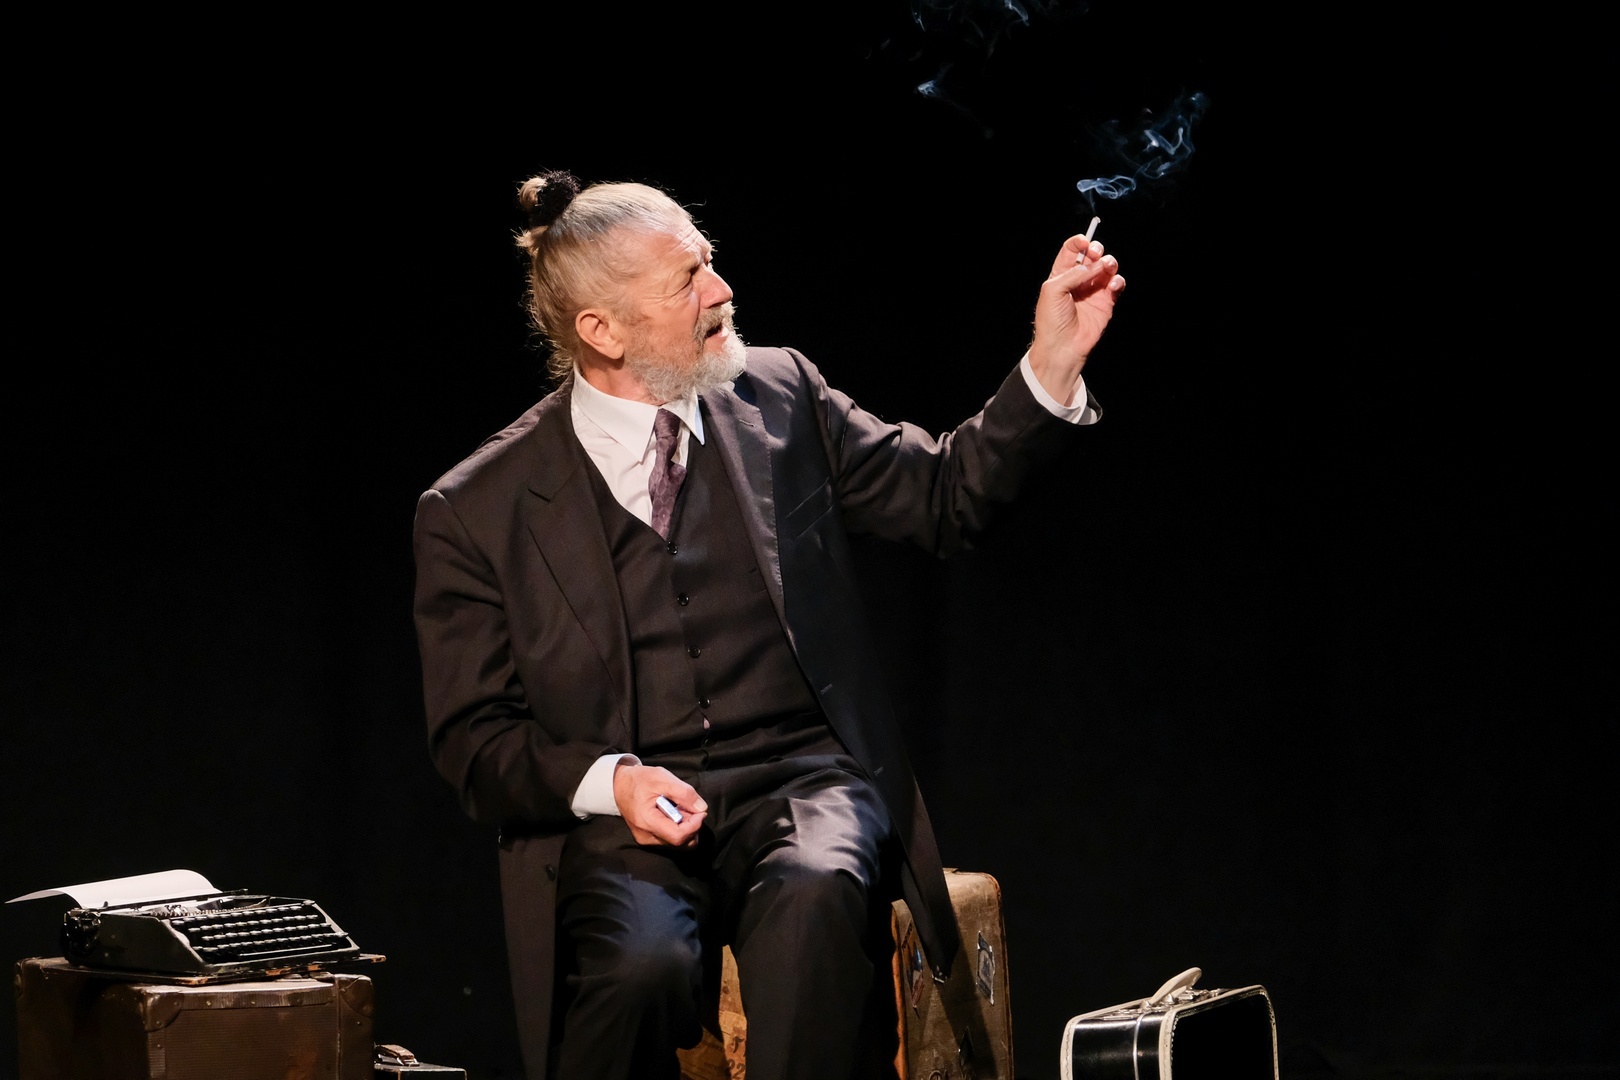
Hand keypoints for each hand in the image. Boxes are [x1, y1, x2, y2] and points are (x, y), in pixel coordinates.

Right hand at [613, 763, 707, 846]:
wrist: (619, 785)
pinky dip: (678, 829)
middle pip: (681, 844)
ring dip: (686, 828)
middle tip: (689, 808)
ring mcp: (647, 840)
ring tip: (680, 809)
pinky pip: (671, 840)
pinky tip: (674, 814)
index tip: (700, 811)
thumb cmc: (639, 780)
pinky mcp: (649, 839)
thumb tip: (701, 808)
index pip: (678, 837)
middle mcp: (646, 837)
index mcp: (647, 822)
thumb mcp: (663, 779)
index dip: (695, 826)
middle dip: (692, 827)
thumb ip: (684, 793)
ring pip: (678, 844)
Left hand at [1028, 235, 1125, 405]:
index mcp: (1061, 274)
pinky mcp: (1106, 302)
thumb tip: (1094, 265)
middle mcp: (1078, 280)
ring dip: (1109, 263)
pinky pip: (1116, 284)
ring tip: (1107, 267)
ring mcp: (1093, 291)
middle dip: (1096, 250)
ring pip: (1106, 267)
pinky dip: (1117, 280)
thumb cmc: (1051, 320)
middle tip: (1096, 254)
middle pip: (1091, 256)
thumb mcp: (1053, 290)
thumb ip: (1073, 273)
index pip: (1071, 250)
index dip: (1079, 243)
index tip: (1084, 242)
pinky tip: (1112, 285)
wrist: (1062, 347)